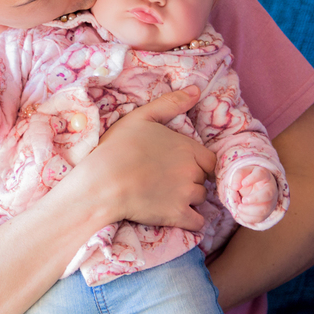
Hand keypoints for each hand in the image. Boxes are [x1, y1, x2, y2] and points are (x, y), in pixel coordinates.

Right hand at [85, 86, 216, 230]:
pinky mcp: (177, 216)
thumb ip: (170, 103)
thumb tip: (197, 90)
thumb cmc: (117, 148)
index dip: (199, 163)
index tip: (184, 167)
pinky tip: (178, 217)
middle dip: (192, 181)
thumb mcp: (140, 117)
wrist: (102, 184)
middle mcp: (192, 172)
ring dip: (190, 200)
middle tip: (170, 181)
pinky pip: (197, 223)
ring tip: (168, 197)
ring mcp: (186, 195)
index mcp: (187, 148)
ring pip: (201, 200)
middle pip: (204, 180)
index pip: (211, 160)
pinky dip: (191, 221)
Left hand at [232, 165, 278, 226]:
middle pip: (268, 194)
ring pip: (264, 209)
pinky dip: (248, 218)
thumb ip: (238, 176)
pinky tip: (240, 212)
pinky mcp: (266, 213)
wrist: (256, 188)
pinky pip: (259, 218)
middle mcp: (270, 189)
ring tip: (239, 207)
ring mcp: (270, 202)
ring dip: (249, 211)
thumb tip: (234, 186)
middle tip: (243, 200)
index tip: (243, 183)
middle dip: (255, 198)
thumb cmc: (249, 179)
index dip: (253, 179)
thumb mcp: (243, 173)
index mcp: (264, 176)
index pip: (261, 174)